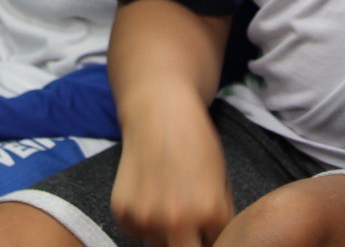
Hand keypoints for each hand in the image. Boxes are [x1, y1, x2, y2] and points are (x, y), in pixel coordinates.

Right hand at [111, 95, 232, 246]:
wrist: (159, 111)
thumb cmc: (195, 140)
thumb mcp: (221, 178)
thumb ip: (220, 215)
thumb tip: (216, 240)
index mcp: (211, 212)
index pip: (218, 245)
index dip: (214, 235)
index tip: (208, 227)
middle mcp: (178, 221)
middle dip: (191, 243)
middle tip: (190, 228)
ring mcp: (147, 218)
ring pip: (160, 246)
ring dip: (165, 235)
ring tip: (168, 205)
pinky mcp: (123, 212)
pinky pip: (137, 232)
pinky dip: (143, 222)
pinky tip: (149, 195)